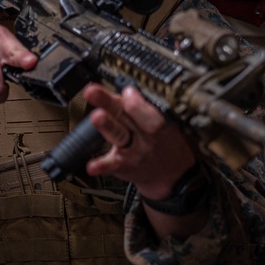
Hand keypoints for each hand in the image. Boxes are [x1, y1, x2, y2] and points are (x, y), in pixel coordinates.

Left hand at [82, 83, 197, 197]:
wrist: (172, 175)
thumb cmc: (166, 143)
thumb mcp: (167, 124)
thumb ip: (144, 107)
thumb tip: (125, 88)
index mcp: (158, 124)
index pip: (149, 113)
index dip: (137, 103)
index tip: (127, 90)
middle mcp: (145, 137)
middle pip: (125, 116)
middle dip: (109, 102)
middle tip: (93, 91)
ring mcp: (133, 151)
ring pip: (118, 135)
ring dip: (106, 125)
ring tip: (96, 116)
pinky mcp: (122, 165)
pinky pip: (111, 165)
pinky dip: (101, 165)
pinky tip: (91, 166)